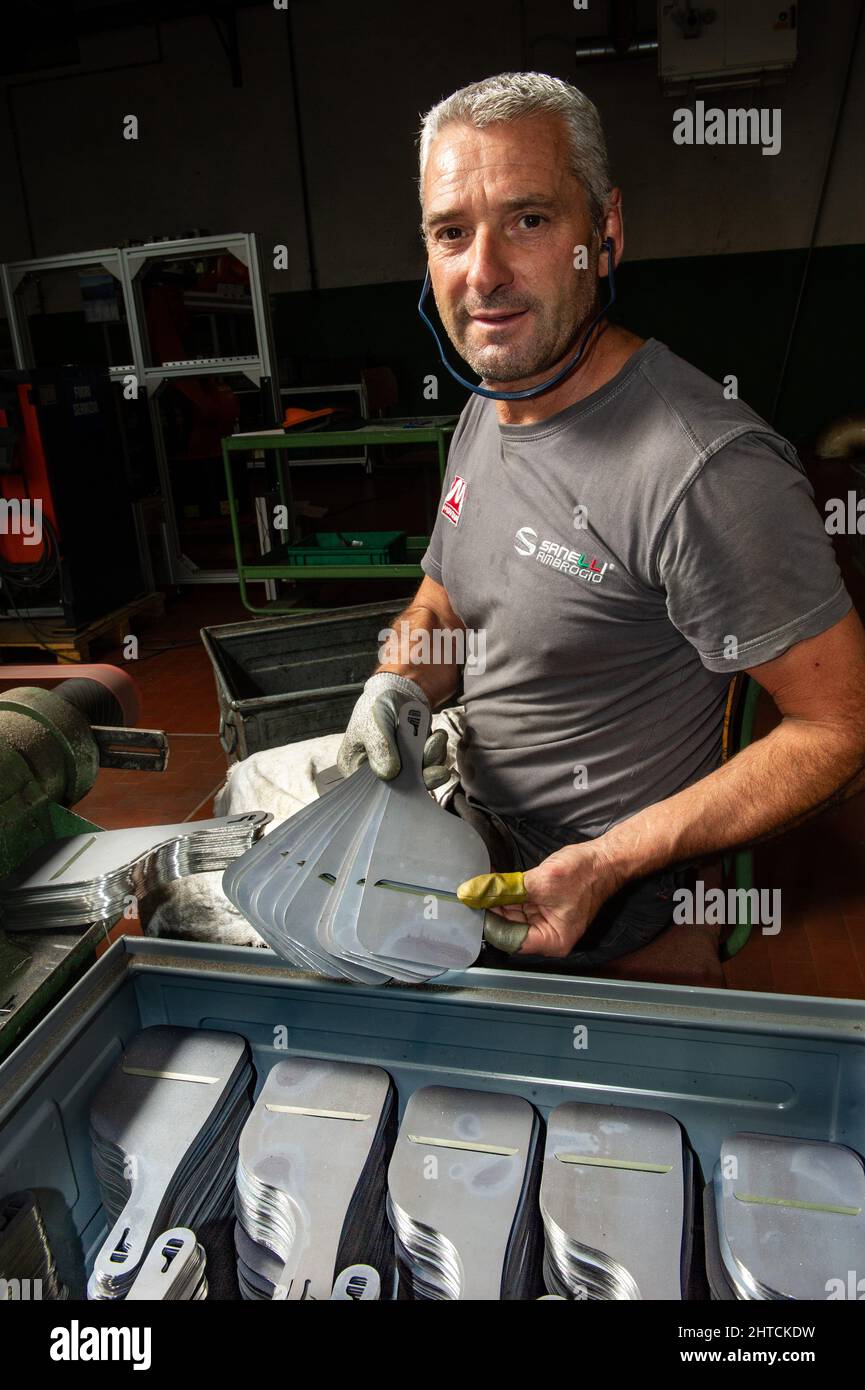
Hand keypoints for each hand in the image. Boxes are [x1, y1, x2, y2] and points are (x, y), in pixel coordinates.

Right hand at [336, 672, 448, 787]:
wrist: (396, 689)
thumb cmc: (377, 705)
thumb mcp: (374, 723)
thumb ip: (380, 747)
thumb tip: (389, 774)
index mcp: (354, 766)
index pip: (371, 790)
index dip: (394, 791)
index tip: (415, 781)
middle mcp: (374, 772)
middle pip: (399, 788)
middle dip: (421, 777)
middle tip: (439, 770)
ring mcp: (396, 767)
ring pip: (418, 777)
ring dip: (432, 761)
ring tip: (435, 738)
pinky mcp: (413, 761)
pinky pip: (429, 766)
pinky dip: (436, 753)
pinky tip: (436, 736)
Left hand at [458, 839, 623, 956]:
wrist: (605, 858)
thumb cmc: (583, 874)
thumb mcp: (539, 882)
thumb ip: (504, 890)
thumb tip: (473, 892)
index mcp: (552, 940)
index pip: (511, 940)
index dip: (491, 923)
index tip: (473, 908)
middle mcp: (549, 936)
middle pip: (511, 928)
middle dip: (492, 910)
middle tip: (471, 894)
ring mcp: (547, 921)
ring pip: (513, 914)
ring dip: (498, 899)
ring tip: (480, 886)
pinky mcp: (545, 906)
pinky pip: (521, 903)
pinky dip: (508, 892)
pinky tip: (493, 881)